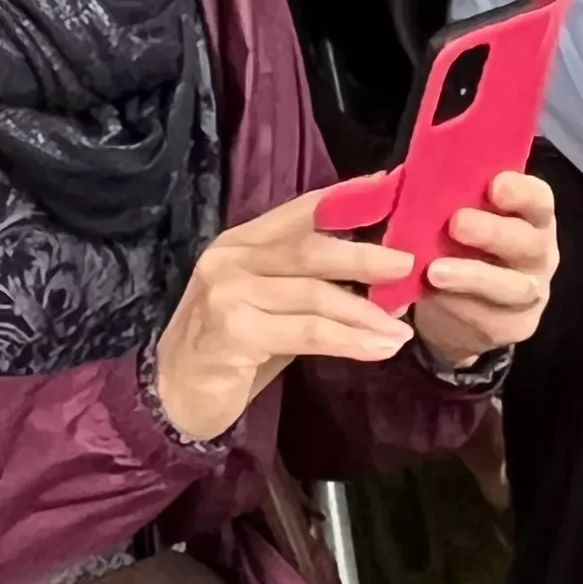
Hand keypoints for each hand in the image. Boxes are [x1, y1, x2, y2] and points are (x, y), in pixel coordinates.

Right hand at [150, 183, 417, 441]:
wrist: (174, 396)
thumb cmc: (231, 350)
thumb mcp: (269, 306)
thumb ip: (310, 284)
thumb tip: (382, 275)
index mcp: (240, 242)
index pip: (300, 210)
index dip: (348, 197)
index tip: (391, 187)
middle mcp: (230, 259)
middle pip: (310, 249)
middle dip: (366, 256)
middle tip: (408, 266)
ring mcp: (227, 293)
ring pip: (314, 294)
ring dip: (366, 313)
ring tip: (401, 330)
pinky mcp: (233, 331)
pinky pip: (306, 332)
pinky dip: (349, 341)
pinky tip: (378, 349)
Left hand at [406, 170, 560, 373]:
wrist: (462, 310)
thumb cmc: (460, 246)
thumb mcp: (457, 218)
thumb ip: (449, 198)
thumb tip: (407, 176)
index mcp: (529, 217)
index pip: (538, 199)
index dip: (520, 192)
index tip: (493, 185)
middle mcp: (538, 253)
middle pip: (529, 242)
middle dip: (493, 232)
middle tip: (456, 223)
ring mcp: (529, 293)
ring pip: (511, 286)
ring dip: (473, 276)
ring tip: (435, 272)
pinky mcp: (512, 327)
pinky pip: (488, 317)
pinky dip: (457, 306)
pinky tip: (432, 296)